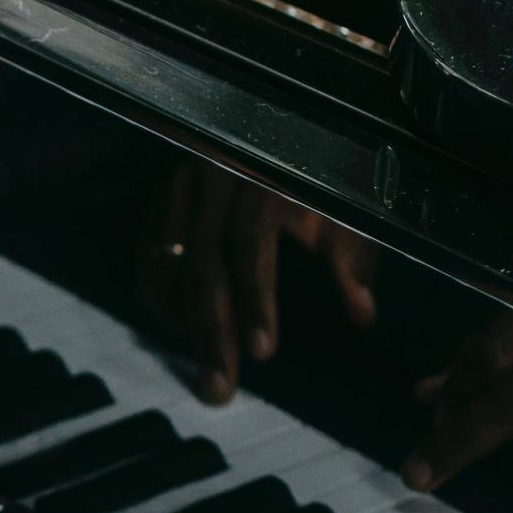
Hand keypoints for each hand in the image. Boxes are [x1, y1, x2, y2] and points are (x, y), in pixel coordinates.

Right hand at [145, 162, 378, 402]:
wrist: (293, 124)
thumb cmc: (327, 172)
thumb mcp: (349, 206)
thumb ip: (353, 258)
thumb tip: (362, 314)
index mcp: (264, 172)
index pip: (249, 241)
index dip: (254, 299)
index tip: (262, 351)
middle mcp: (215, 174)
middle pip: (202, 261)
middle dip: (211, 330)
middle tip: (218, 387)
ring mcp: (183, 184)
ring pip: (168, 261)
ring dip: (181, 321)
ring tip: (201, 367)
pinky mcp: (164, 196)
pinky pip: (150, 253)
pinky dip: (160, 295)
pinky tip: (179, 328)